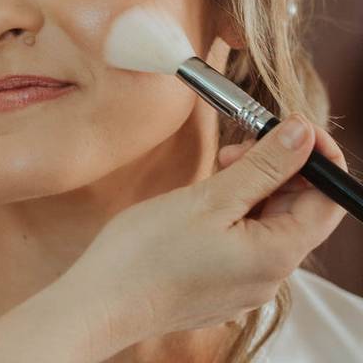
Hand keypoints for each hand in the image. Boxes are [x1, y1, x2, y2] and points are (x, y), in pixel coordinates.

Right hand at [61, 114, 347, 349]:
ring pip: (269, 225)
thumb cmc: (146, 255)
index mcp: (277, 254)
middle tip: (234, 149)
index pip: (329, 199)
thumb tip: (302, 134)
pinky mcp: (222, 287)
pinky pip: (245, 243)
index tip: (287, 127)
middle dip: (277, 170)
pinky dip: (234, 214)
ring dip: (253, 190)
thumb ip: (262, 167)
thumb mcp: (208, 199)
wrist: (101, 303)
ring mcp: (246, 285)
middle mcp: (270, 276)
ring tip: (215, 174)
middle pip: (299, 211)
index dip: (317, 157)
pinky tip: (202, 205)